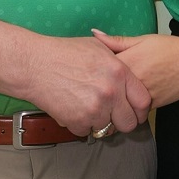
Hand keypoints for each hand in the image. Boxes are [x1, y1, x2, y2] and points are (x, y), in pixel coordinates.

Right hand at [23, 36, 151, 136]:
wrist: (34, 65)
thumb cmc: (63, 53)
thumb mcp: (98, 47)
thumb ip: (118, 60)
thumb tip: (132, 68)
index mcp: (120, 73)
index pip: (143, 102)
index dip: (140, 110)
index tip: (134, 111)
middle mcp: (111, 93)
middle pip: (129, 123)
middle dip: (121, 121)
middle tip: (111, 115)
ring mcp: (95, 109)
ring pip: (107, 129)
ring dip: (98, 122)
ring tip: (85, 106)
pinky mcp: (78, 121)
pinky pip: (86, 131)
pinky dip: (80, 124)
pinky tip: (72, 108)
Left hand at [92, 30, 178, 107]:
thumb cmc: (169, 49)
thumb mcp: (142, 40)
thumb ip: (116, 41)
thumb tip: (93, 33)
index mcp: (126, 63)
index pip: (97, 69)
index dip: (92, 70)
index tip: (90, 70)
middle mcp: (131, 81)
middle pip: (106, 88)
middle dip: (100, 87)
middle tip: (96, 85)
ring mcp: (141, 96)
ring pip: (119, 102)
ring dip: (114, 100)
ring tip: (109, 95)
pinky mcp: (150, 107)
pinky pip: (133, 109)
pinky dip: (129, 106)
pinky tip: (127, 99)